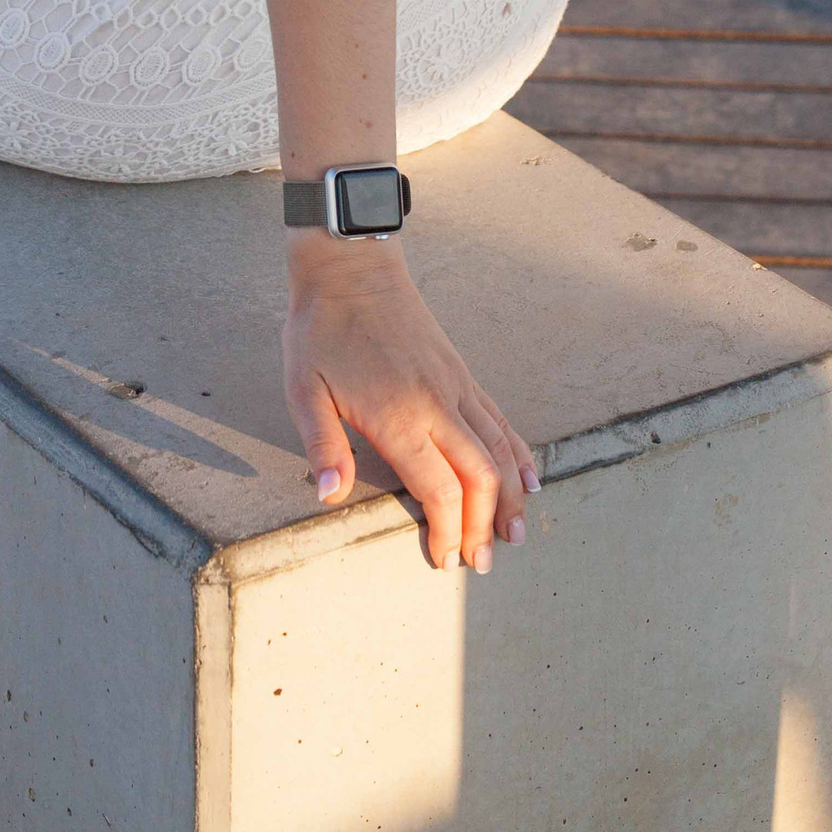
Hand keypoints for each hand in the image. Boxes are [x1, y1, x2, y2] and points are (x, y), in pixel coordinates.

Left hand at [283, 238, 537, 570]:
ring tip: (515, 536)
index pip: (439, 488)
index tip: (445, 560)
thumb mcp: (303, 387)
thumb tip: (329, 497)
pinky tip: (528, 478)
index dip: (447, 530)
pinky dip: (518, 453)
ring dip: (511, 497)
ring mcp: (455, 386)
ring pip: (499, 450)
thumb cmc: (322, 329)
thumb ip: (323, 445)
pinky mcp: (461, 372)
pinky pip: (499, 420)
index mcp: (399, 416)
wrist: (351, 267)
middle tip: (481, 564)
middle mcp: (437, 403)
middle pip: (480, 476)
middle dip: (485, 526)